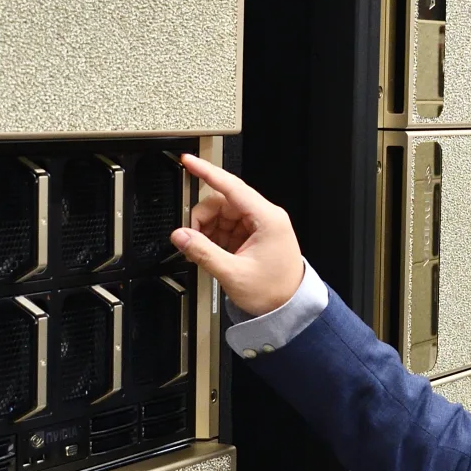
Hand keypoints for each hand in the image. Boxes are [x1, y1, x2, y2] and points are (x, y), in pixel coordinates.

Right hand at [171, 153, 306, 316]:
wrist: (290, 308)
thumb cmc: (274, 291)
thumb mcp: (233, 273)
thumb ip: (203, 252)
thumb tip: (180, 235)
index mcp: (267, 218)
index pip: (231, 186)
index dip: (207, 172)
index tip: (189, 162)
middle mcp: (265, 216)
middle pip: (222, 202)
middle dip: (203, 219)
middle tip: (193, 239)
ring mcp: (260, 225)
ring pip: (223, 214)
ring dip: (209, 229)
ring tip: (207, 251)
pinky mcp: (255, 235)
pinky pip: (228, 226)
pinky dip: (216, 237)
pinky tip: (215, 252)